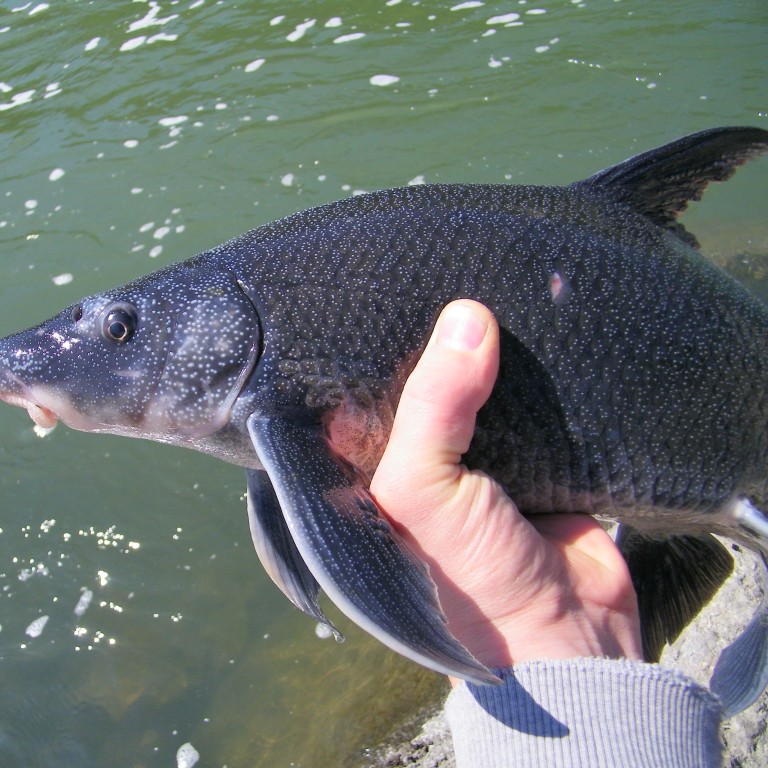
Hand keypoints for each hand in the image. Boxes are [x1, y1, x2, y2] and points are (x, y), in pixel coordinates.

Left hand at [370, 300, 642, 680]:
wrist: (572, 634)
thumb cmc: (466, 578)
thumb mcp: (422, 491)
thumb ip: (434, 405)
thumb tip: (466, 317)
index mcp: (367, 482)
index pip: (348, 405)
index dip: (355, 358)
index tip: (367, 293)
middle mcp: (414, 470)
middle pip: (414, 391)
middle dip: (425, 346)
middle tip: (430, 274)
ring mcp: (475, 466)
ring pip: (472, 392)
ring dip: (480, 355)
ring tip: (478, 282)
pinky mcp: (531, 462)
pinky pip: (527, 405)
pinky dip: (530, 374)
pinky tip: (528, 325)